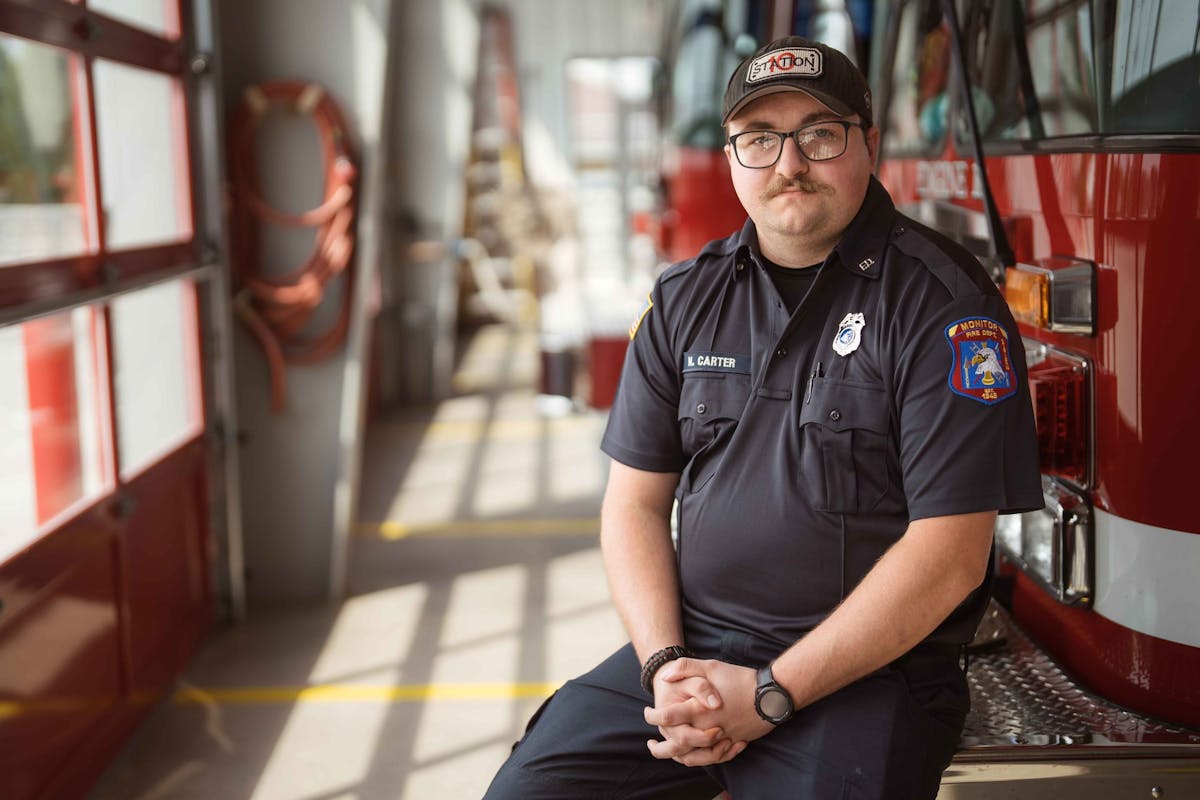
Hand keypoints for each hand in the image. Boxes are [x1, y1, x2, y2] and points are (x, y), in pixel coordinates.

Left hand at [644, 658, 773, 765]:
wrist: (771, 694)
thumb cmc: (740, 678)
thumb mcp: (711, 666)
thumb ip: (685, 668)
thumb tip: (663, 678)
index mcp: (699, 709)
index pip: (667, 718)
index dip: (653, 717)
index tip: (647, 714)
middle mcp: (708, 728)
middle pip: (677, 745)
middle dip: (660, 746)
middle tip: (651, 742)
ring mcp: (722, 739)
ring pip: (694, 758)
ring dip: (677, 757)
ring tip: (667, 753)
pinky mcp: (734, 743)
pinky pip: (713, 758)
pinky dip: (700, 759)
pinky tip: (693, 754)